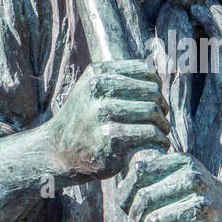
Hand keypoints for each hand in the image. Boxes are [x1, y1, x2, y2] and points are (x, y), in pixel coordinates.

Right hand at [45, 60, 169, 180]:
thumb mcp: (91, 89)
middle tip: (162, 119)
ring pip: (152, 112)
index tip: (156, 99)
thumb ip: (117, 78)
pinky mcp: (111, 137)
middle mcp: (99, 89)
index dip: (156, 85)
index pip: (144, 70)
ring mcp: (103, 112)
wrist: (57, 151)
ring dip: (164, 125)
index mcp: (97, 73)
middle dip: (162, 106)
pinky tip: (160, 144)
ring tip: (162, 132)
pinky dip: (161, 140)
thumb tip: (156, 71)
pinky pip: (150, 133)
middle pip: (151, 92)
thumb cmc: (83, 120)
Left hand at [116, 152, 221, 221]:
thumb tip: (120, 191)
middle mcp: (193, 179)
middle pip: (144, 201)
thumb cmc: (200, 202)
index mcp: (183, 163)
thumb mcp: (181, 178)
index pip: (139, 174)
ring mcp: (202, 205)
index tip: (131, 213)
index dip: (127, 197)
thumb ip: (153, 178)